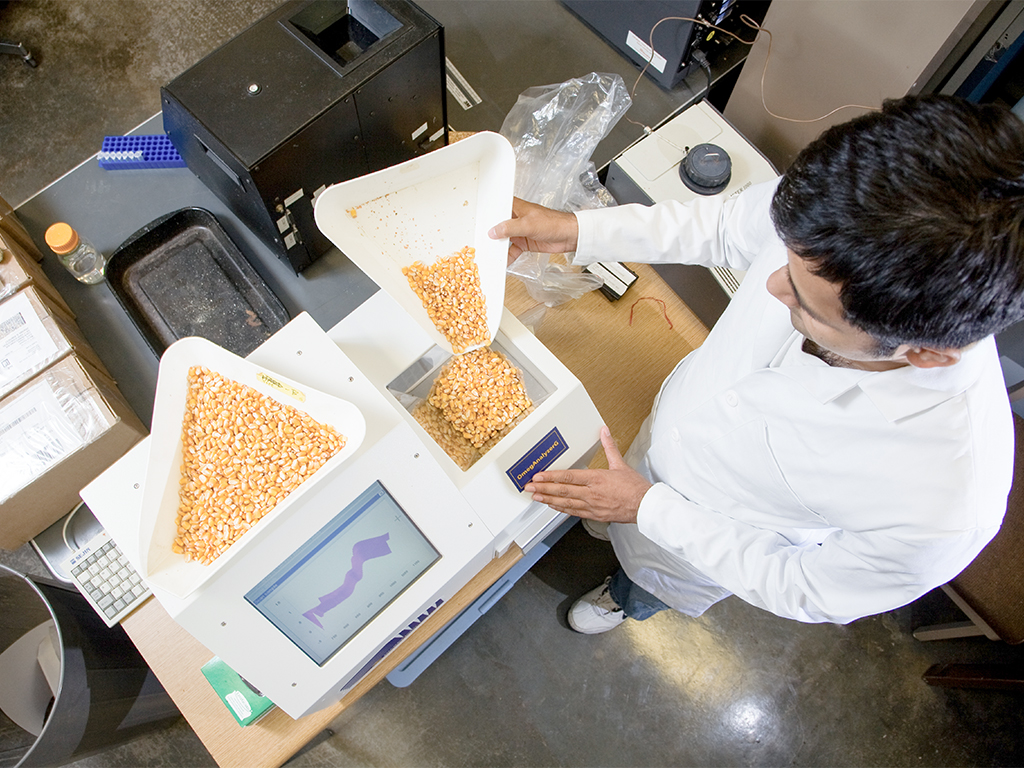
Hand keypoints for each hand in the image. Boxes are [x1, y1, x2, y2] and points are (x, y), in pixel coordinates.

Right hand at [488, 198, 578, 262]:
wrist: (568, 236)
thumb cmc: (552, 222)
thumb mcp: (527, 224)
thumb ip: (509, 228)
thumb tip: (493, 231)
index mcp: (515, 207)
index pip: (497, 209)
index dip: (487, 215)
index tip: (478, 224)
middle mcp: (515, 218)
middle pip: (498, 226)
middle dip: (491, 234)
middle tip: (480, 242)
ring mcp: (519, 231)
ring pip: (504, 239)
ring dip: (498, 246)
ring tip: (488, 253)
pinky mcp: (524, 242)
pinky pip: (512, 250)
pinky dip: (508, 256)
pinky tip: (503, 262)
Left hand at [524, 426, 651, 522]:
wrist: (645, 506)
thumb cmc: (635, 488)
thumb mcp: (621, 464)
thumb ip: (609, 447)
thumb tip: (604, 431)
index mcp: (597, 478)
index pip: (568, 477)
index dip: (551, 477)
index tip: (538, 476)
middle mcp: (592, 493)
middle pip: (562, 491)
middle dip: (543, 488)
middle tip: (529, 487)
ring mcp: (592, 506)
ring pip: (565, 503)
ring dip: (548, 500)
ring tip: (535, 497)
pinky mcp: (594, 515)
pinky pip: (574, 512)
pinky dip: (561, 509)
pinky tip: (553, 507)